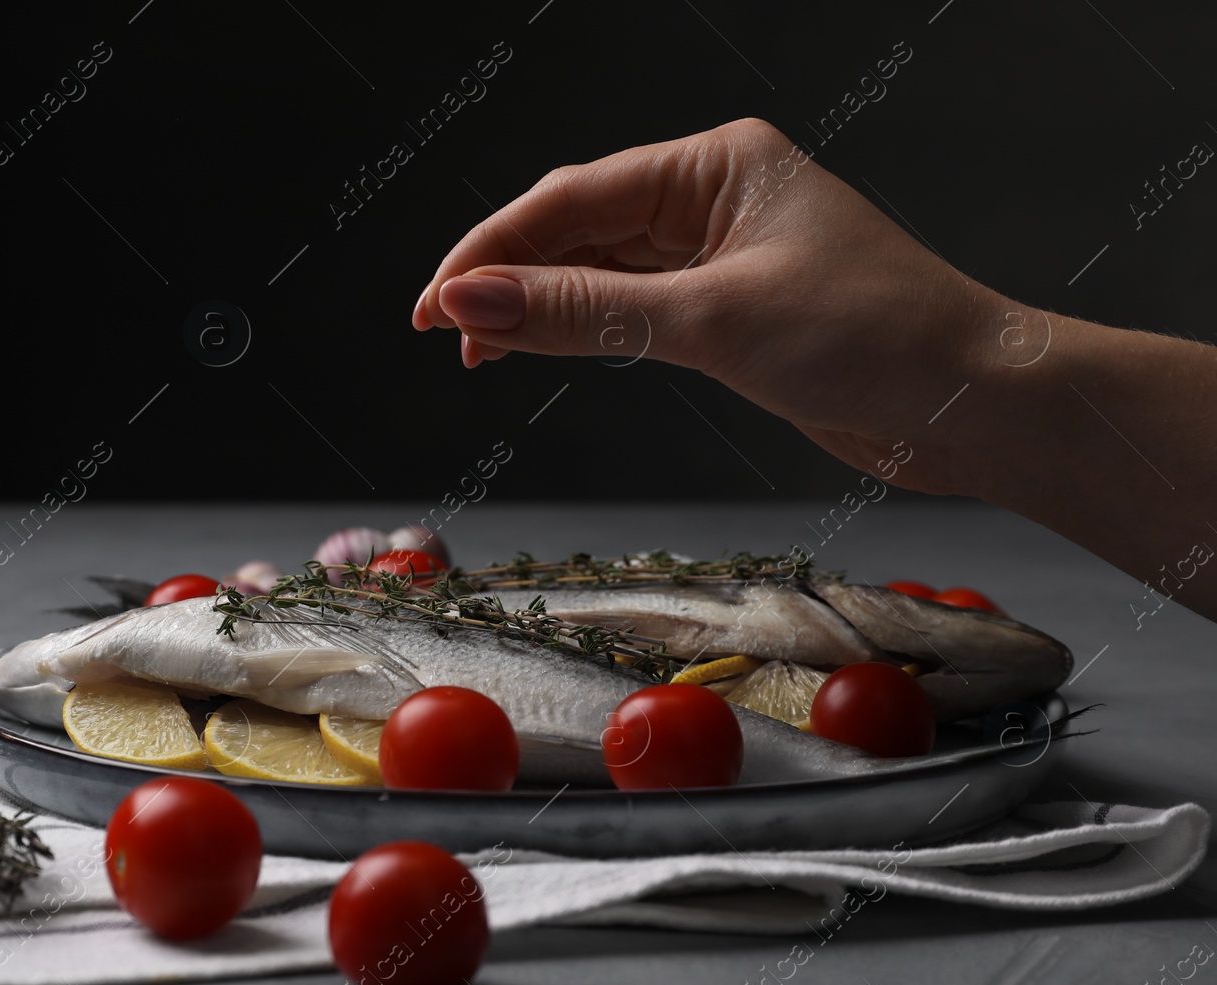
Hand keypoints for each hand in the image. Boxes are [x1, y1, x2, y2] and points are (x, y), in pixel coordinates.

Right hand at [412, 118, 1003, 496]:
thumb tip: (476, 302)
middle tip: (438, 327)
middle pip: (578, 228)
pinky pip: (632, 309)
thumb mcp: (713, 320)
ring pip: (600, 272)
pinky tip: (540, 349)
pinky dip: (583, 332)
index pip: (573, 199)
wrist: (970, 402)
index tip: (432, 301)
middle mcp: (714, 199)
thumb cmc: (876, 337)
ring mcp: (721, 255)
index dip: (492, 251)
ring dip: (538, 309)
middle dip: (506, 276)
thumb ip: (586, 313)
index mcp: (716, 164)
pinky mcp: (730, 310)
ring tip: (477, 349)